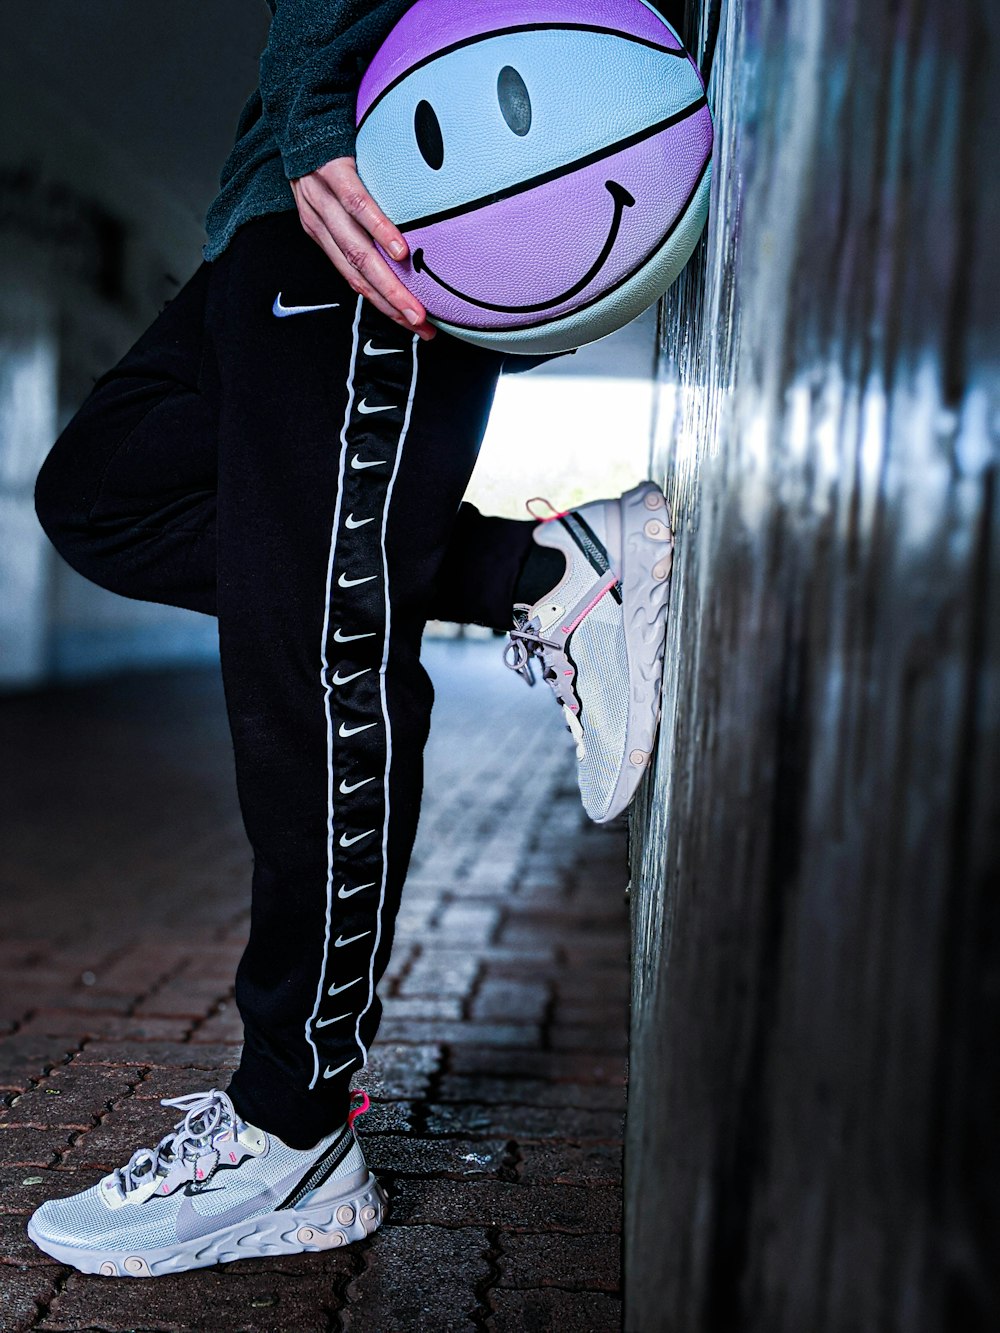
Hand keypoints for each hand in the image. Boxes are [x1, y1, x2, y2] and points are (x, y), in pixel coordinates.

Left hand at [291, 157, 435, 339]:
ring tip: (414, 306)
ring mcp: (324, 199)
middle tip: (420, 326)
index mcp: (322, 232)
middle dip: (390, 306)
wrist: (300, 105)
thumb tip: (398, 243)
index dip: (383, 306)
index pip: (354, 280)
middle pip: (357, 275)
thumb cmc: (328, 152)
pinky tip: (400, 251)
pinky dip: (379, 231)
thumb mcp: (334, 193)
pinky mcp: (333, 171)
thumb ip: (359, 221)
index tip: (413, 325)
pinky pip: (357, 205)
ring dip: (387, 284)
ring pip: (356, 252)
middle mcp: (320, 222)